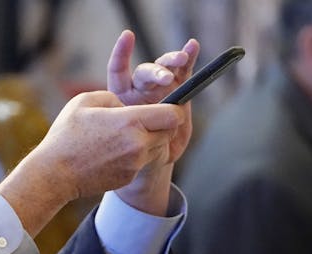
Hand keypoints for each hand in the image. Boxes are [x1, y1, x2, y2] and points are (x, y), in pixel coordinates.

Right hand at [0, 90, 183, 234]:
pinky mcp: (129, 177)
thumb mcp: (85, 101)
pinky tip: (113, 151)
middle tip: (147, 119)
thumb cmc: (66, 135)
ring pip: (158, 147)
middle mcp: (138, 145)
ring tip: (125, 135)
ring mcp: (135, 164)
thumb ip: (113, 97)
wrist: (55, 173)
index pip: (173, 115)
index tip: (167, 105)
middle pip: (170, 132)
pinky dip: (134, 155)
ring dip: (149, 139)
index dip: (174, 108)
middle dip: (163, 124)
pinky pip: (141, 161)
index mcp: (130, 122)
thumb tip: (126, 104)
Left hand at [108, 30, 199, 163]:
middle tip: (166, 80)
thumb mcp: (135, 145)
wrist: (154, 158)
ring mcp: (160, 87)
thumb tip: (159, 123)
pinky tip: (193, 46)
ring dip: (172, 61)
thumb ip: (144, 132)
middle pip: (145, 72)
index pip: (118, 71)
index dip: (121, 54)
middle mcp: (140, 87)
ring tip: (182, 59)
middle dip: (156, 72)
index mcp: (122, 96)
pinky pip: (183, 71)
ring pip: (164, 67)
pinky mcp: (179, 89)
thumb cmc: (136, 151)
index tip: (128, 37)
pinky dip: (188, 58)